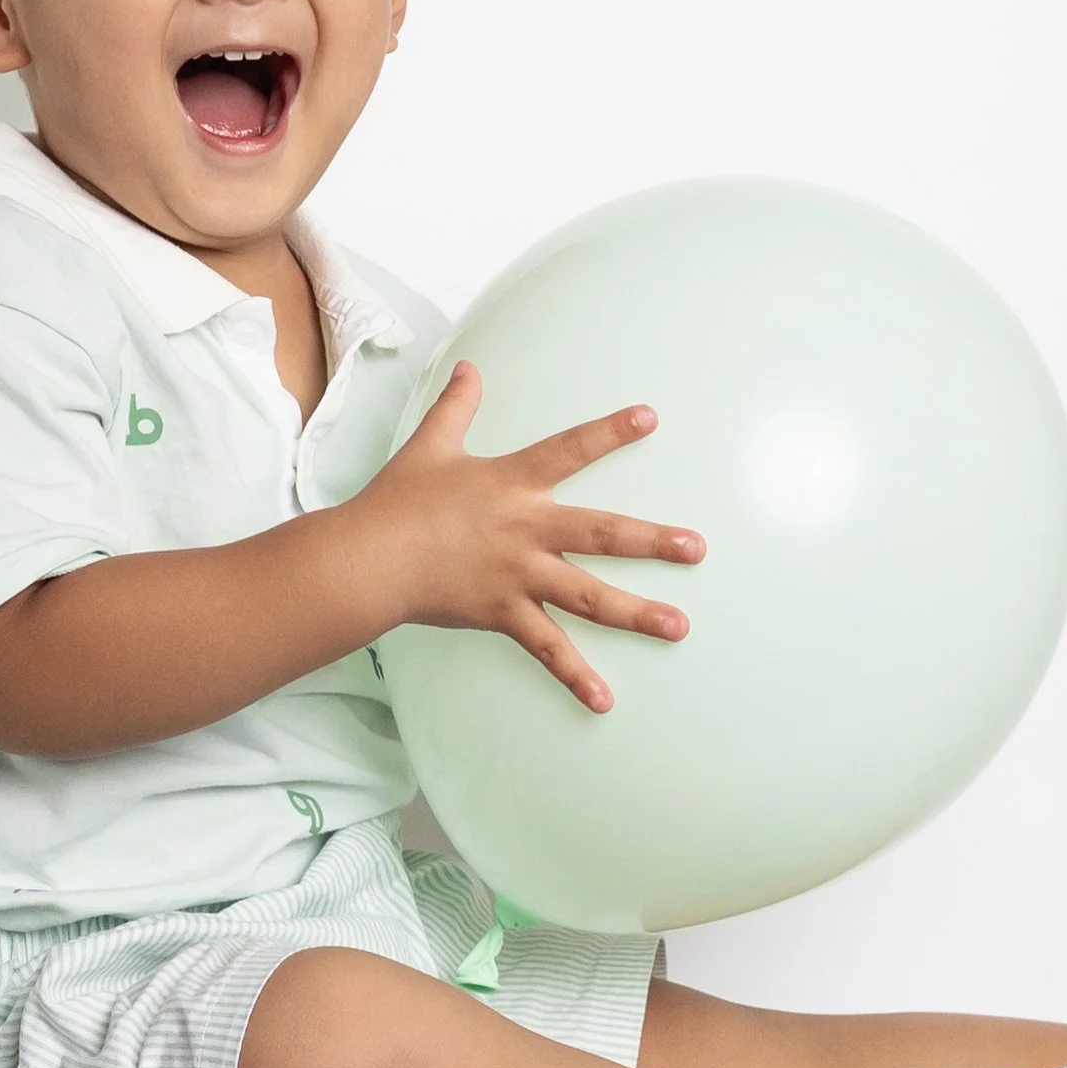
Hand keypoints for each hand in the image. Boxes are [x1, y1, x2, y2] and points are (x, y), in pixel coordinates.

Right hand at [344, 361, 702, 710]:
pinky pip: (547, 649)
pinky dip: (575, 676)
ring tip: (680, 626)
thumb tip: (467, 367)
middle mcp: (528, 529)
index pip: (571, 450)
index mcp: (513, 483)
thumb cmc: (398, 501)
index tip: (651, 418)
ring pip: (589, 597)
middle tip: (697, 548)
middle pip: (603, 533)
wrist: (369, 557)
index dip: (610, 432)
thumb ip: (456, 406)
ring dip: (637, 613)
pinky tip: (605, 700)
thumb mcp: (430, 445)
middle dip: (653, 541)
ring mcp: (520, 575)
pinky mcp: (504, 614)